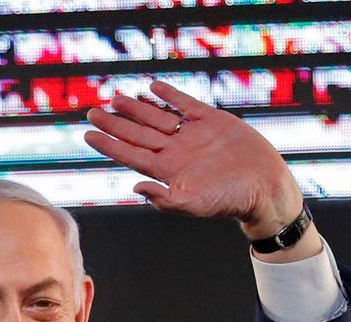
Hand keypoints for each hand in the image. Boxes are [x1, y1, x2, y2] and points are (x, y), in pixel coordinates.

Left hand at [84, 81, 304, 238]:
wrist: (264, 188)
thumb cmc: (229, 202)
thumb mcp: (192, 204)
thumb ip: (163, 198)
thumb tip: (135, 187)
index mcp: (167, 171)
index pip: (130, 155)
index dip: (108, 144)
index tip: (87, 134)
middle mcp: (176, 152)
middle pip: (138, 134)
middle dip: (115, 122)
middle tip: (92, 111)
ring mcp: (193, 135)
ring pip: (157, 117)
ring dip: (136, 108)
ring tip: (115, 98)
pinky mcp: (213, 121)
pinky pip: (186, 105)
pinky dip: (170, 96)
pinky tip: (152, 88)